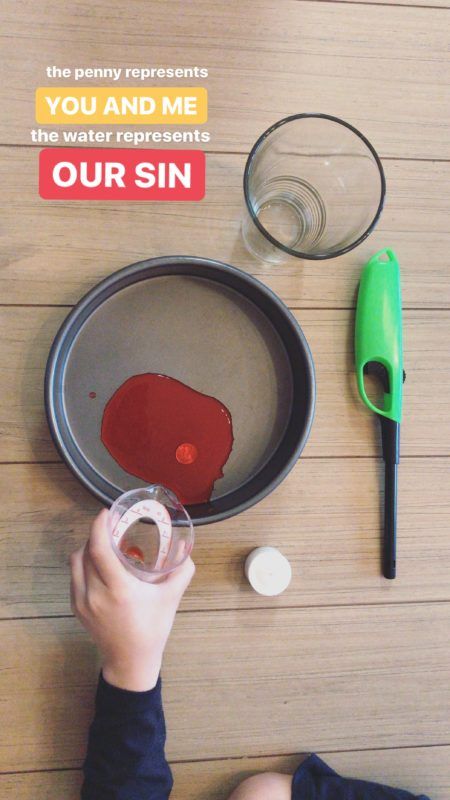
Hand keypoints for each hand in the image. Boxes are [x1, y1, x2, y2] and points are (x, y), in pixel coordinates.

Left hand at [70, 508, 194, 690]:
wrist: (131, 661)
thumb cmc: (153, 628)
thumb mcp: (172, 597)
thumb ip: (182, 570)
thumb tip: (186, 548)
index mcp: (119, 589)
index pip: (98, 549)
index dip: (98, 526)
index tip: (106, 512)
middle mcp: (96, 594)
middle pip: (85, 552)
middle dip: (95, 534)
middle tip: (110, 526)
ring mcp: (83, 602)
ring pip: (76, 563)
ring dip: (87, 548)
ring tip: (103, 544)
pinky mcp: (76, 608)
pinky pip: (74, 577)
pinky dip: (83, 564)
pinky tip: (97, 564)